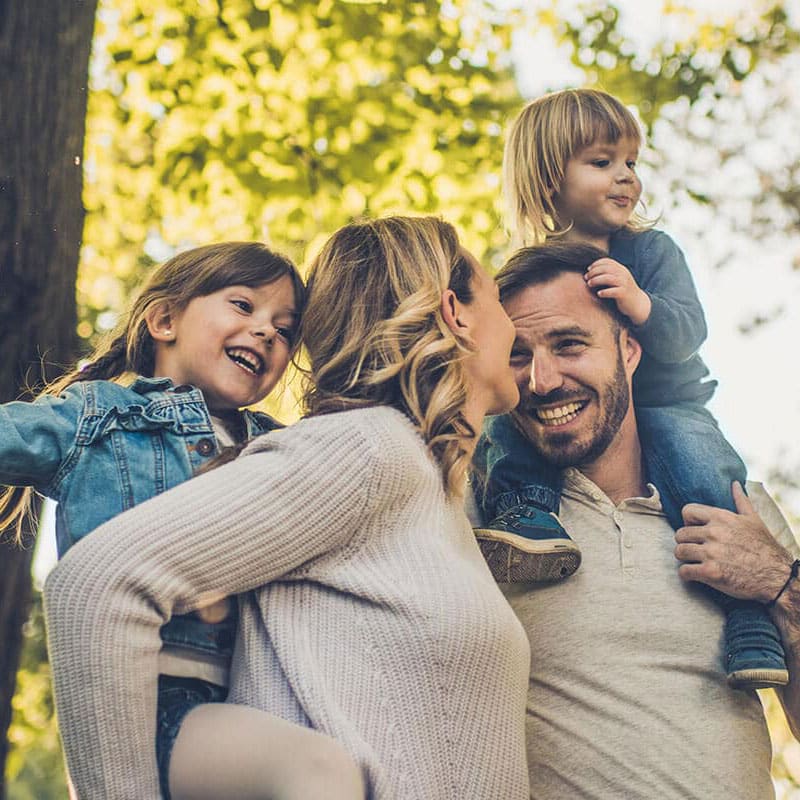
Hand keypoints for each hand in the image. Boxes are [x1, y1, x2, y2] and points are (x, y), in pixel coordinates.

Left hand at [584, 257, 651, 325]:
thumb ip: (608, 274)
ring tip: (589, 284)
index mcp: (621, 269)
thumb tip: (590, 272)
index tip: (588, 269)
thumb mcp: (617, 279)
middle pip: (606, 269)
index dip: (596, 264)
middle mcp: (623, 274)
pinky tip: (599, 294)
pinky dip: (605, 292)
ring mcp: (624, 284)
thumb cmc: (623, 291)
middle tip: (586, 277)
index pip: (608, 261)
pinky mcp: (624, 294)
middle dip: (594, 272)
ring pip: (609, 278)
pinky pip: (613, 291)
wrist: (637, 303)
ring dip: (597, 280)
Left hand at [674, 481, 793, 602]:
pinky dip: (687, 575)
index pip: (686, 511)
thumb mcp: (754, 520)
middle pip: (680, 534)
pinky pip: (684, 571)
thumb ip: (741, 501)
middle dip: (686, 543)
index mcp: (722, 518)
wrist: (778, 577)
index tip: (696, 531)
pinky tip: (697, 574)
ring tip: (696, 561)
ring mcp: (711, 553)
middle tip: (697, 550)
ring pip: (679, 552)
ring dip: (685, 559)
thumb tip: (735, 483)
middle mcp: (714, 533)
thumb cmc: (765, 548)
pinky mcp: (710, 573)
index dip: (688, 522)